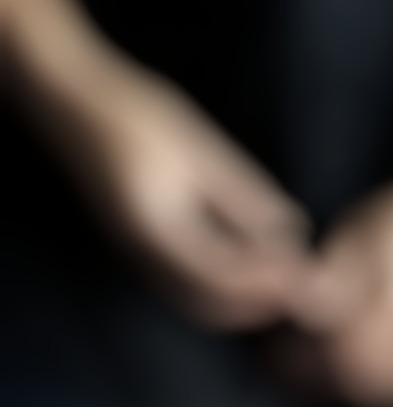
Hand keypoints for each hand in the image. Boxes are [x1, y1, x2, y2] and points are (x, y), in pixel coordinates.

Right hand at [44, 54, 319, 330]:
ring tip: (283, 277)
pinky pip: (184, 287)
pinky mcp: (139, 248)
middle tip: (302, 285)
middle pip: (211, 306)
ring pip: (197, 302)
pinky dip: (222, 288)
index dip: (267, 283)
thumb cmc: (134, 112)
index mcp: (156, 229)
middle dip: (259, 303)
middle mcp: (142, 253)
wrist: (71, 100)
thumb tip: (293, 229)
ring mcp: (136, 255)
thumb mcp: (198, 149)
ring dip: (242, 300)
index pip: (223, 279)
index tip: (306, 272)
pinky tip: (250, 265)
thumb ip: (243, 193)